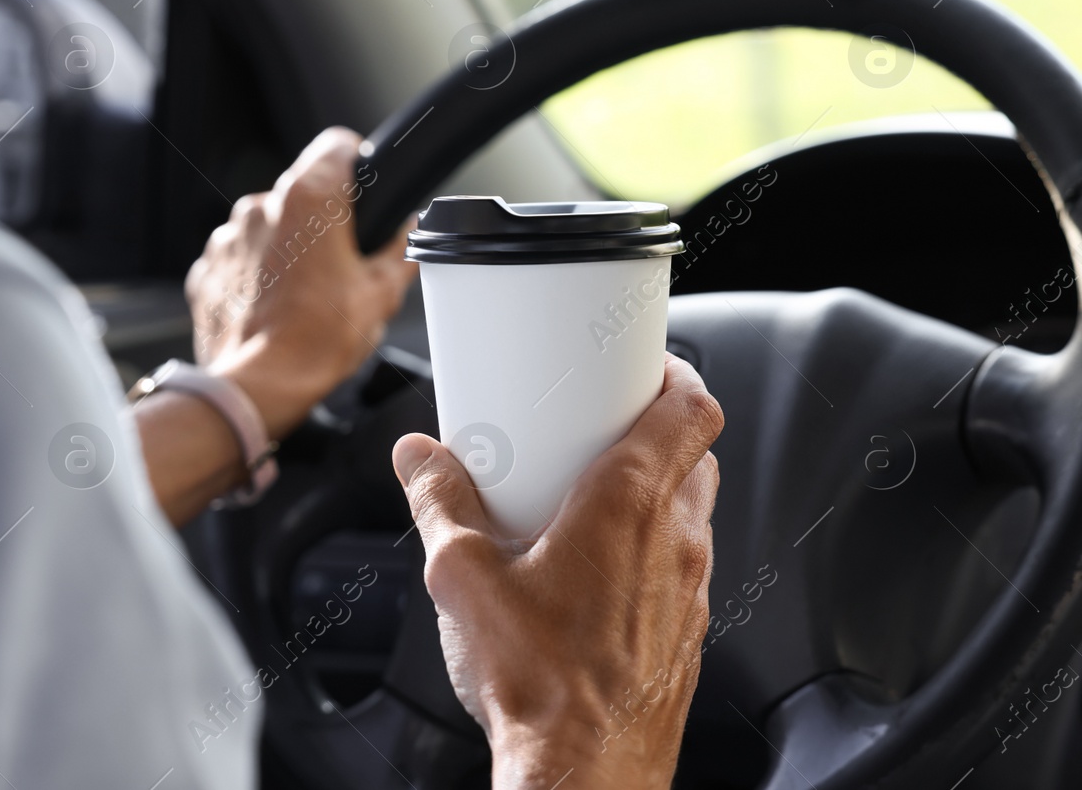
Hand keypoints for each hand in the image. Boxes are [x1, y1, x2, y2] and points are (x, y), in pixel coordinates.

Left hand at [186, 127, 415, 437]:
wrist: (259, 386)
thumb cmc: (315, 341)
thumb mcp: (382, 294)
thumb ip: (399, 252)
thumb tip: (405, 235)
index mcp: (309, 199)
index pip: (338, 145)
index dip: (356, 163)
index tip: (363, 190)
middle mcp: (261, 207)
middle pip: (301, 191)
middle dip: (322, 220)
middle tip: (343, 263)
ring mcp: (228, 237)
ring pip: (268, 226)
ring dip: (286, 249)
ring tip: (306, 295)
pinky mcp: (206, 269)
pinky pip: (239, 259)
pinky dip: (255, 276)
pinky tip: (275, 308)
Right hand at [391, 355, 722, 789]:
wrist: (583, 773)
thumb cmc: (538, 683)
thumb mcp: (463, 576)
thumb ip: (438, 502)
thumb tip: (419, 458)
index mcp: (628, 504)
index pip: (692, 410)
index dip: (677, 375)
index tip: (645, 364)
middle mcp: (675, 539)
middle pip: (693, 455)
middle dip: (654, 432)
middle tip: (599, 429)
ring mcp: (688, 589)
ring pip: (691, 513)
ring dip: (654, 495)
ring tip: (587, 502)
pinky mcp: (685, 633)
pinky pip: (680, 568)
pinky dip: (651, 552)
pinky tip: (594, 574)